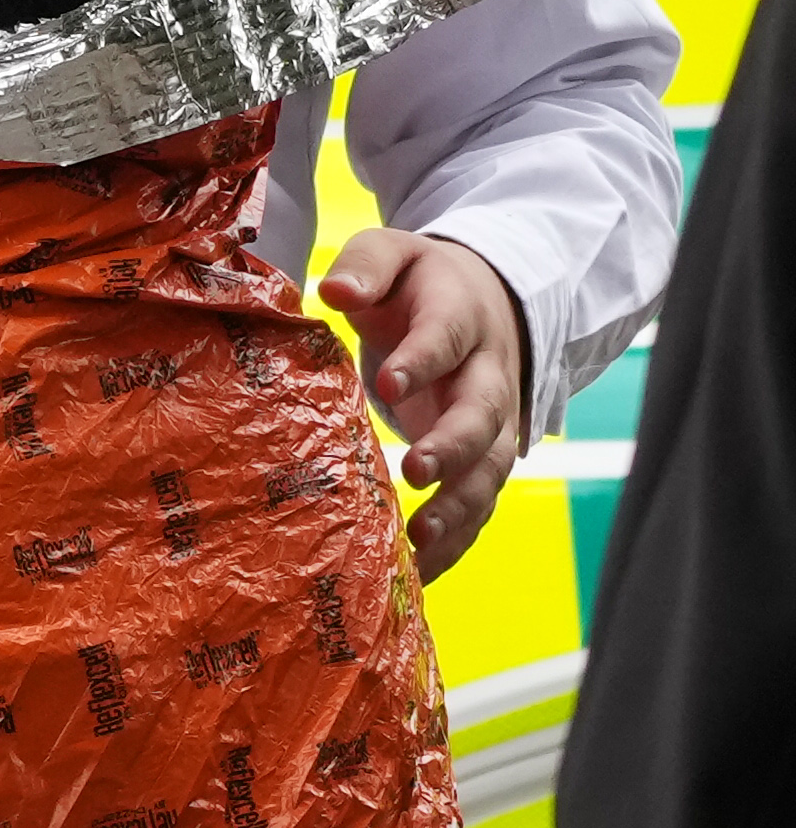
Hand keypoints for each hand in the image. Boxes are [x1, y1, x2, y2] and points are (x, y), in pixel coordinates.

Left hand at [326, 224, 528, 576]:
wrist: (484, 301)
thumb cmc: (420, 285)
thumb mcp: (395, 255)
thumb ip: (367, 265)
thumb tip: (334, 289)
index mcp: (460, 316)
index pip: (447, 335)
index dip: (423, 359)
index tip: (389, 382)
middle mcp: (487, 374)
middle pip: (483, 412)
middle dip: (454, 444)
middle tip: (416, 470)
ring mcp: (493, 424)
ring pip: (490, 468)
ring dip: (460, 505)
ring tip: (421, 538)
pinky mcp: (484, 462)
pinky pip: (479, 506)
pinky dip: (455, 542)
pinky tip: (419, 573)